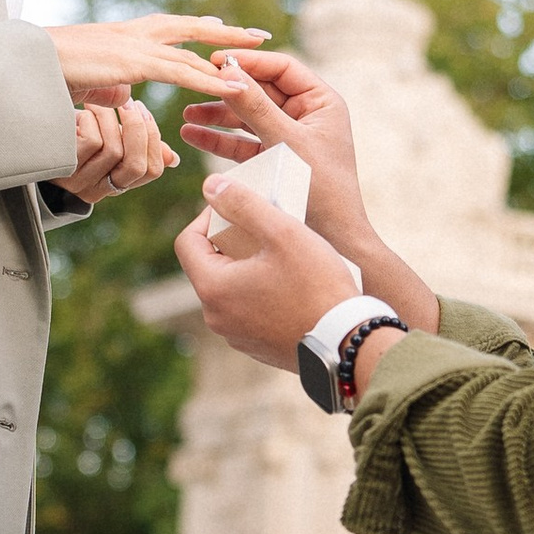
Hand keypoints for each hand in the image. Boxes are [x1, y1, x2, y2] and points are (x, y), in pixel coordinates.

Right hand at [49, 15, 271, 101]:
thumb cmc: (50, 75)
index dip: (199, 29)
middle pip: (191, 28)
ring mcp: (135, 45)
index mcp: (126, 36)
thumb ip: (117, 90)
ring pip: (193, 50)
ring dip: (228, 54)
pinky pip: (181, 71)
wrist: (25, 65)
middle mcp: (135, 34)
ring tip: (260, 58)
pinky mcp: (133, 62)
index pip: (171, 28)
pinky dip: (209, 79)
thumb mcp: (93, 85)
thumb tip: (129, 100)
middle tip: (257, 36)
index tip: (222, 27)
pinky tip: (233, 86)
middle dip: (225, 32)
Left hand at [52, 98, 177, 204]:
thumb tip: (171, 157)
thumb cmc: (72, 144)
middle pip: (136, 164)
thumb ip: (136, 151)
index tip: (144, 113)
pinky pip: (91, 142)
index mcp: (116, 183)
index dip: (154, 141)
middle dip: (138, 129)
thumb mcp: (107, 148)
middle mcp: (100, 188)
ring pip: (114, 149)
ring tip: (99, 104)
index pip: (152, 170)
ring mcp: (80, 182)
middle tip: (130, 103)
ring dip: (110, 119)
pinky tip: (82, 112)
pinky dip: (91, 120)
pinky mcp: (63, 169)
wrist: (26, 150)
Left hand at [175, 161, 367, 369]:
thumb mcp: (282, 233)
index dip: (207, 217)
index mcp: (213, 289)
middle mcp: (216, 317)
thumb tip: (211, 186)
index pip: (187, 242)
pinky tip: (292, 285)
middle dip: (231, 242)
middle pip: (209, 266)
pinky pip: (249, 310)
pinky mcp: (258, 347)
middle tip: (265, 229)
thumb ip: (244, 204)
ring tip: (283, 256)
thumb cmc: (317, 286)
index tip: (237, 208)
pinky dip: (261, 292)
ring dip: (248, 267)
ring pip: (230, 289)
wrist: (347, 342)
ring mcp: (236, 336)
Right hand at [178, 49, 438, 326]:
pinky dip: (220, 139)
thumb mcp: (286, 142)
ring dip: (217, 115)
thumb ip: (256, 107)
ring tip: (186, 114)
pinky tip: (192, 135)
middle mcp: (307, 115)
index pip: (281, 68)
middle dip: (226, 89)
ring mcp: (289, 138)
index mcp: (321, 102)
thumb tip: (227, 72)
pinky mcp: (274, 160)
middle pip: (260, 90)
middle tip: (193, 82)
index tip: (215, 60)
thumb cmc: (322, 189)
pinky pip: (244, 142)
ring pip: (248, 117)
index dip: (248, 62)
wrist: (334, 240)